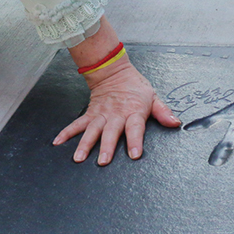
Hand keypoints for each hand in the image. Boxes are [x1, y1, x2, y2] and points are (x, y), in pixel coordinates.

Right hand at [54, 53, 180, 164]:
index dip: (135, 141)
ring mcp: (101, 115)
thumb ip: (163, 112)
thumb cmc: (135, 87)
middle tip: (103, 161)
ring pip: (92, 130)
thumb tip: (175, 123)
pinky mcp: (90, 114)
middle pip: (111, 132)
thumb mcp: (153, 97)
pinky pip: (77, 124)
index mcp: (133, 112)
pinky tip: (58, 142)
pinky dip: (66, 132)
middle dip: (107, 147)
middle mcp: (116, 115)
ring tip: (78, 158)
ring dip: (85, 144)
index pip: (135, 128)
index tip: (134, 154)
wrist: (113, 71)